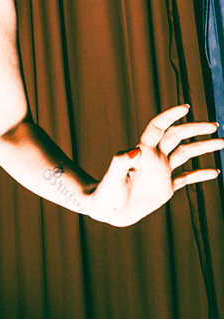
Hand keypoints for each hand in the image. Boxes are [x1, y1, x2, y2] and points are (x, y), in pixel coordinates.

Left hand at [89, 104, 221, 225]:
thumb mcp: (113, 178)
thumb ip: (121, 163)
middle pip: (177, 136)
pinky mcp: (166, 187)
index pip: (158, 127)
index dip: (170, 115)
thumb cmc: (106, 193)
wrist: (108, 211)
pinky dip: (200, 174)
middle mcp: (154, 158)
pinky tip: (214, 171)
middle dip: (195, 129)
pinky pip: (187, 178)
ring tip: (222, 142)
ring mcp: (161, 172)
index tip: (186, 107)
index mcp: (142, 152)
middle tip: (214, 125)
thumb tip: (135, 150)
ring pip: (186, 154)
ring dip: (203, 147)